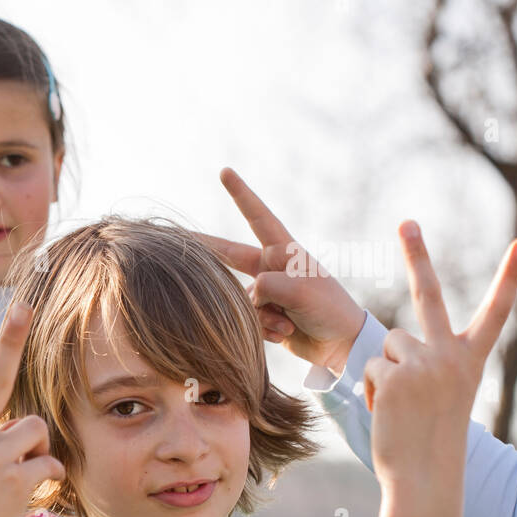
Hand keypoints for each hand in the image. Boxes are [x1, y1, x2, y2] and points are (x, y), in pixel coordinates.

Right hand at [197, 168, 366, 375]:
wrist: (341, 344)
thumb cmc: (328, 309)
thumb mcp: (300, 291)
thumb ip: (267, 286)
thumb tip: (246, 294)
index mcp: (283, 252)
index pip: (257, 217)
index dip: (240, 194)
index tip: (225, 172)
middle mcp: (271, 267)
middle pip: (228, 254)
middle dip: (204, 245)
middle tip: (176, 232)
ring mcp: (266, 292)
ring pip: (240, 300)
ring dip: (262, 317)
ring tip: (288, 323)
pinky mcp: (263, 315)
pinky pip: (248, 320)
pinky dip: (263, 330)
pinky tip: (284, 333)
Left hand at [364, 222, 516, 490]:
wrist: (425, 474)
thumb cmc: (429, 437)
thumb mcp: (438, 393)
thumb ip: (426, 361)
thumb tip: (395, 339)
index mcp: (470, 360)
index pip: (494, 312)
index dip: (508, 278)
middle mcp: (452, 355)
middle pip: (429, 294)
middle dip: (418, 255)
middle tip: (407, 222)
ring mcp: (425, 362)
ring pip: (389, 343)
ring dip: (388, 371)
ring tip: (402, 404)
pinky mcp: (397, 373)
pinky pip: (373, 367)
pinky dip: (375, 390)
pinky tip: (390, 411)